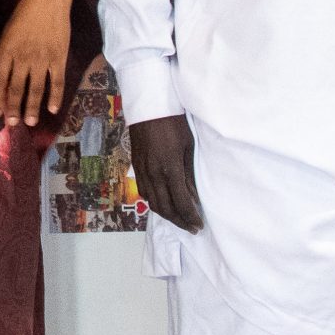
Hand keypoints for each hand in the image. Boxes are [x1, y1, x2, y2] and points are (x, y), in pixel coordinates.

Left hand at [0, 0, 75, 127]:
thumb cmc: (25, 12)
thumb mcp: (7, 29)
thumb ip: (0, 49)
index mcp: (8, 50)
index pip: (0, 79)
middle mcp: (24, 57)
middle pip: (17, 88)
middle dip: (13, 107)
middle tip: (12, 123)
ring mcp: (43, 59)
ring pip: (36, 88)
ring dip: (32, 107)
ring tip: (29, 122)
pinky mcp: (59, 57)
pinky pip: (57, 81)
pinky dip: (55, 96)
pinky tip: (53, 109)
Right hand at [128, 115, 202, 232]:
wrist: (149, 106)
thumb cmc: (174, 123)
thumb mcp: (189, 146)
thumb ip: (189, 173)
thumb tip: (193, 195)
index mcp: (170, 169)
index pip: (182, 203)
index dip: (190, 217)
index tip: (199, 225)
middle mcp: (154, 175)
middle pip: (165, 208)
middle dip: (179, 221)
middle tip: (191, 228)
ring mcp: (142, 172)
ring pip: (152, 203)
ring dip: (166, 215)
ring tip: (179, 219)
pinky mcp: (135, 167)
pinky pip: (144, 192)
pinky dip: (154, 202)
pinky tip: (163, 203)